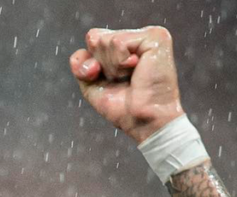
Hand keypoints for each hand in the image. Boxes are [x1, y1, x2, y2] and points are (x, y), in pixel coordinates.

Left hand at [69, 26, 182, 143]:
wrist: (143, 120)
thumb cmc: (123, 108)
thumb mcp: (93, 86)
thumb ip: (81, 66)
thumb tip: (83, 53)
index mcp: (127, 46)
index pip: (93, 38)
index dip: (91, 63)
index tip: (109, 80)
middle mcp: (138, 38)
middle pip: (96, 38)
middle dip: (102, 66)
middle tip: (122, 80)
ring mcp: (149, 35)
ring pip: (106, 40)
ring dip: (112, 67)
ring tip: (130, 77)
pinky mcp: (155, 37)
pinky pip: (118, 42)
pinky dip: (120, 63)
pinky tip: (136, 70)